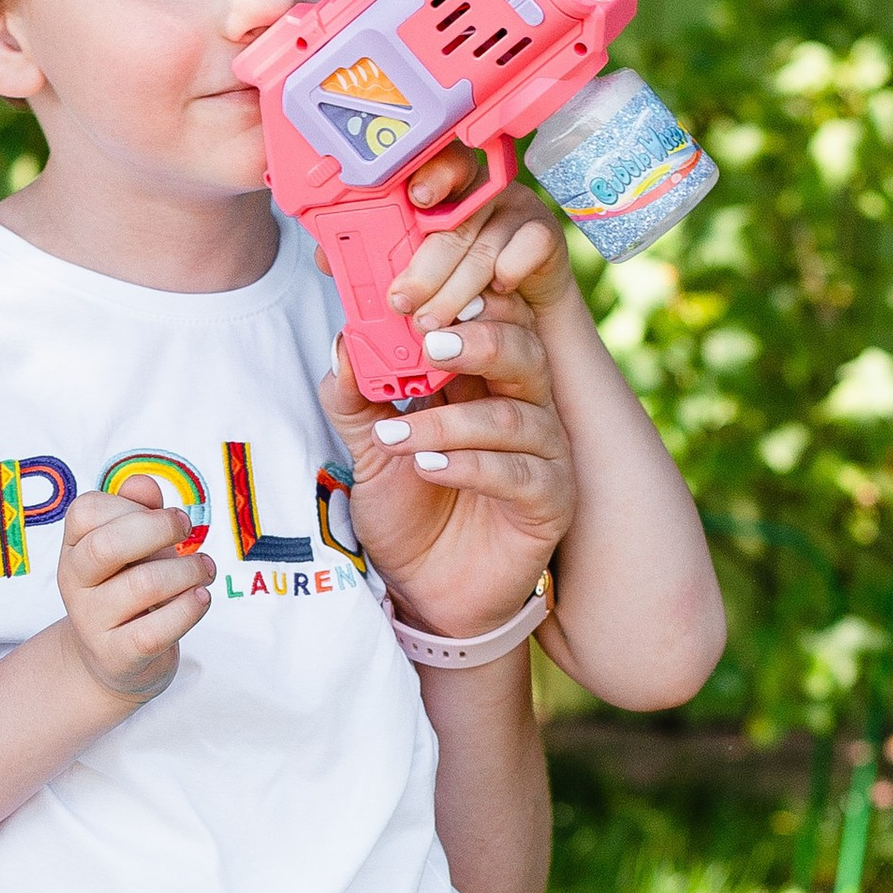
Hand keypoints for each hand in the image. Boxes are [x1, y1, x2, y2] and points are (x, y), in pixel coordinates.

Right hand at [56, 477, 212, 705]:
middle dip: (159, 529)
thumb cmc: (130, 591)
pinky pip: (155, 630)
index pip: (88, 510)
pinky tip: (200, 598)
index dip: (132, 506)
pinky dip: (188, 609)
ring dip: (187, 571)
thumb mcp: (134, 546)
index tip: (167, 516)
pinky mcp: (117, 655)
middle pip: (108, 545)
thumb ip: (138, 510)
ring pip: (143, 585)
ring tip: (204, 570)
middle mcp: (74, 583)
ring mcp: (92, 622)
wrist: (115, 660)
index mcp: (73, 548)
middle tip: (188, 531)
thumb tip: (142, 483)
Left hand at [323, 269, 576, 646]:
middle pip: (522, 352)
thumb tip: (343, 343)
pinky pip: (520, 475)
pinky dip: (470, 467)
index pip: (493, 323)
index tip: (416, 301)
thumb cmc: (409, 512)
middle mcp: (524, 408)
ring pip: (515, 418)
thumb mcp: (371, 450)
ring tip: (396, 436)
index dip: (465, 306)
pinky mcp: (550, 502)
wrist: (427, 592)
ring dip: (450, 422)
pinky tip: (427, 468)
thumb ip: (356, 398)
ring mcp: (544, 455)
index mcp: (485, 382)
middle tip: (428, 344)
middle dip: (476, 343)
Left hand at [390, 155, 580, 336]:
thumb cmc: (463, 294)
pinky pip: (528, 246)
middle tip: (403, 303)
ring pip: (483, 247)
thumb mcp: (425, 280)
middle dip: (424, 271)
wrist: (526, 318)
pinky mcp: (545, 232)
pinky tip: (498, 290)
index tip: (418, 197)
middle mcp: (482, 191)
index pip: (440, 167)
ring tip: (432, 322)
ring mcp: (516, 208)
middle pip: (453, 225)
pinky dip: (510, 271)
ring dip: (455, 291)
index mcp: (445, 191)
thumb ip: (401, 273)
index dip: (432, 177)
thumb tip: (363, 278)